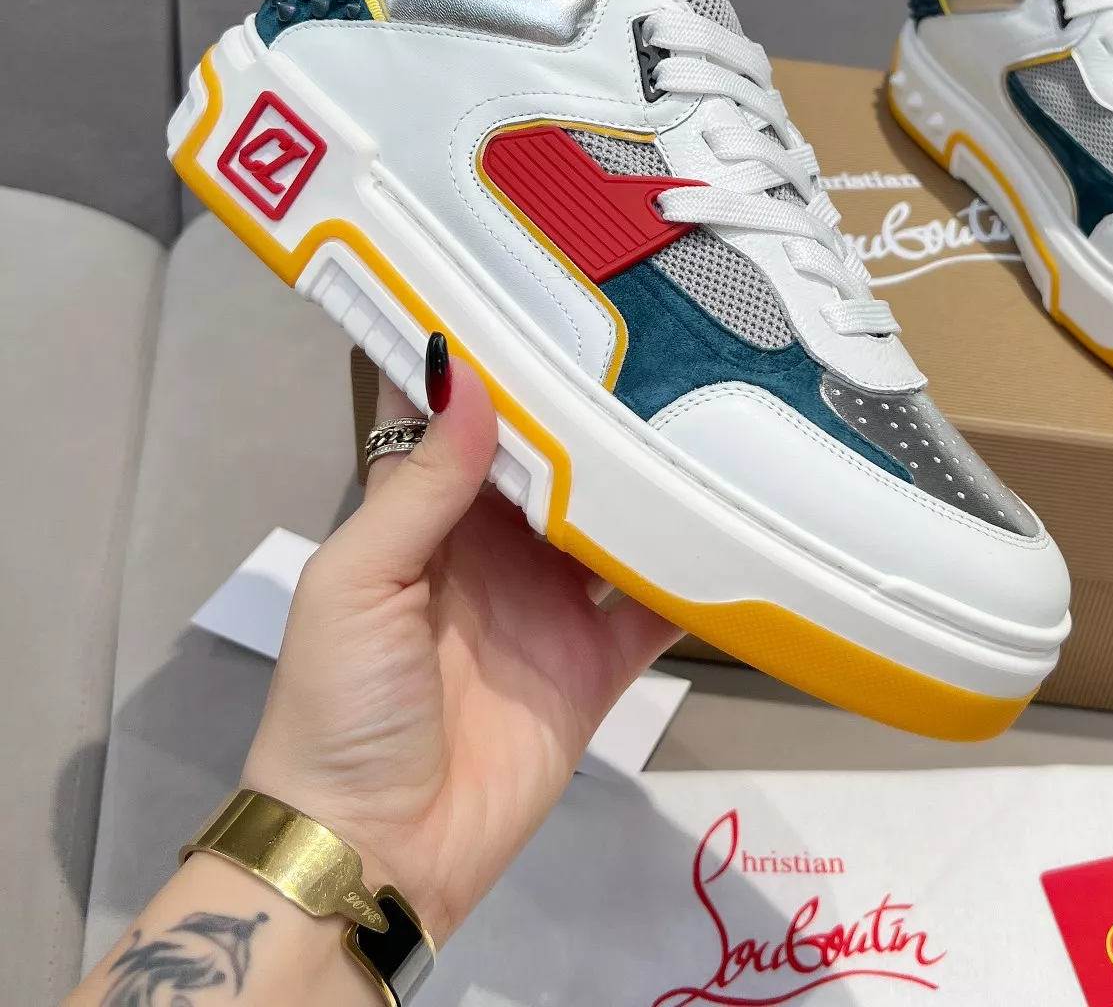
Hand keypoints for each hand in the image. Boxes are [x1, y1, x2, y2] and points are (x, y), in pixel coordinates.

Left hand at [240, 337, 680, 943]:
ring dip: (654, 480)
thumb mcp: (357, 581)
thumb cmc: (341, 701)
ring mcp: (553, 603)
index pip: (468, 420)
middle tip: (662, 331)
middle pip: (557, 463)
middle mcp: (496, 547)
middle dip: (595, 409)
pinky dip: (697, 574)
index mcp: (427, 516)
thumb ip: (419, 485)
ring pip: (615, 522)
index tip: (551, 291)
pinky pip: (658, 607)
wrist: (378, 851)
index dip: (500, 362)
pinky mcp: (599, 661)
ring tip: (714, 404)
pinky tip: (742, 520)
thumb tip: (466, 369)